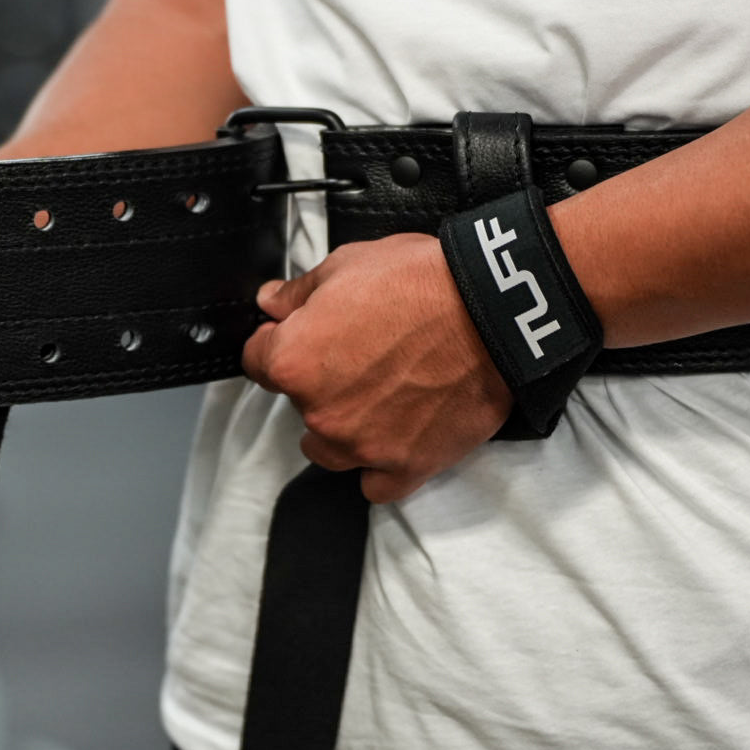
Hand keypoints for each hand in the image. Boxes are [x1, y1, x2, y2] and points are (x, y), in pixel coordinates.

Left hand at [241, 234, 511, 502]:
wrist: (493, 311)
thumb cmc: (420, 282)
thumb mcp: (348, 264)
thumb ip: (298, 292)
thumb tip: (270, 302)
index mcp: (293, 360)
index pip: (256, 359)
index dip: (278, 340)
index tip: (302, 332)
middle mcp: (319, 411)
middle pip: (297, 404)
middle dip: (318, 381)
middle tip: (361, 355)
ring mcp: (362, 445)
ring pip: (328, 451)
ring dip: (341, 428)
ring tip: (377, 399)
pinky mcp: (407, 466)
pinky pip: (376, 484)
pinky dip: (381, 466)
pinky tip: (395, 438)